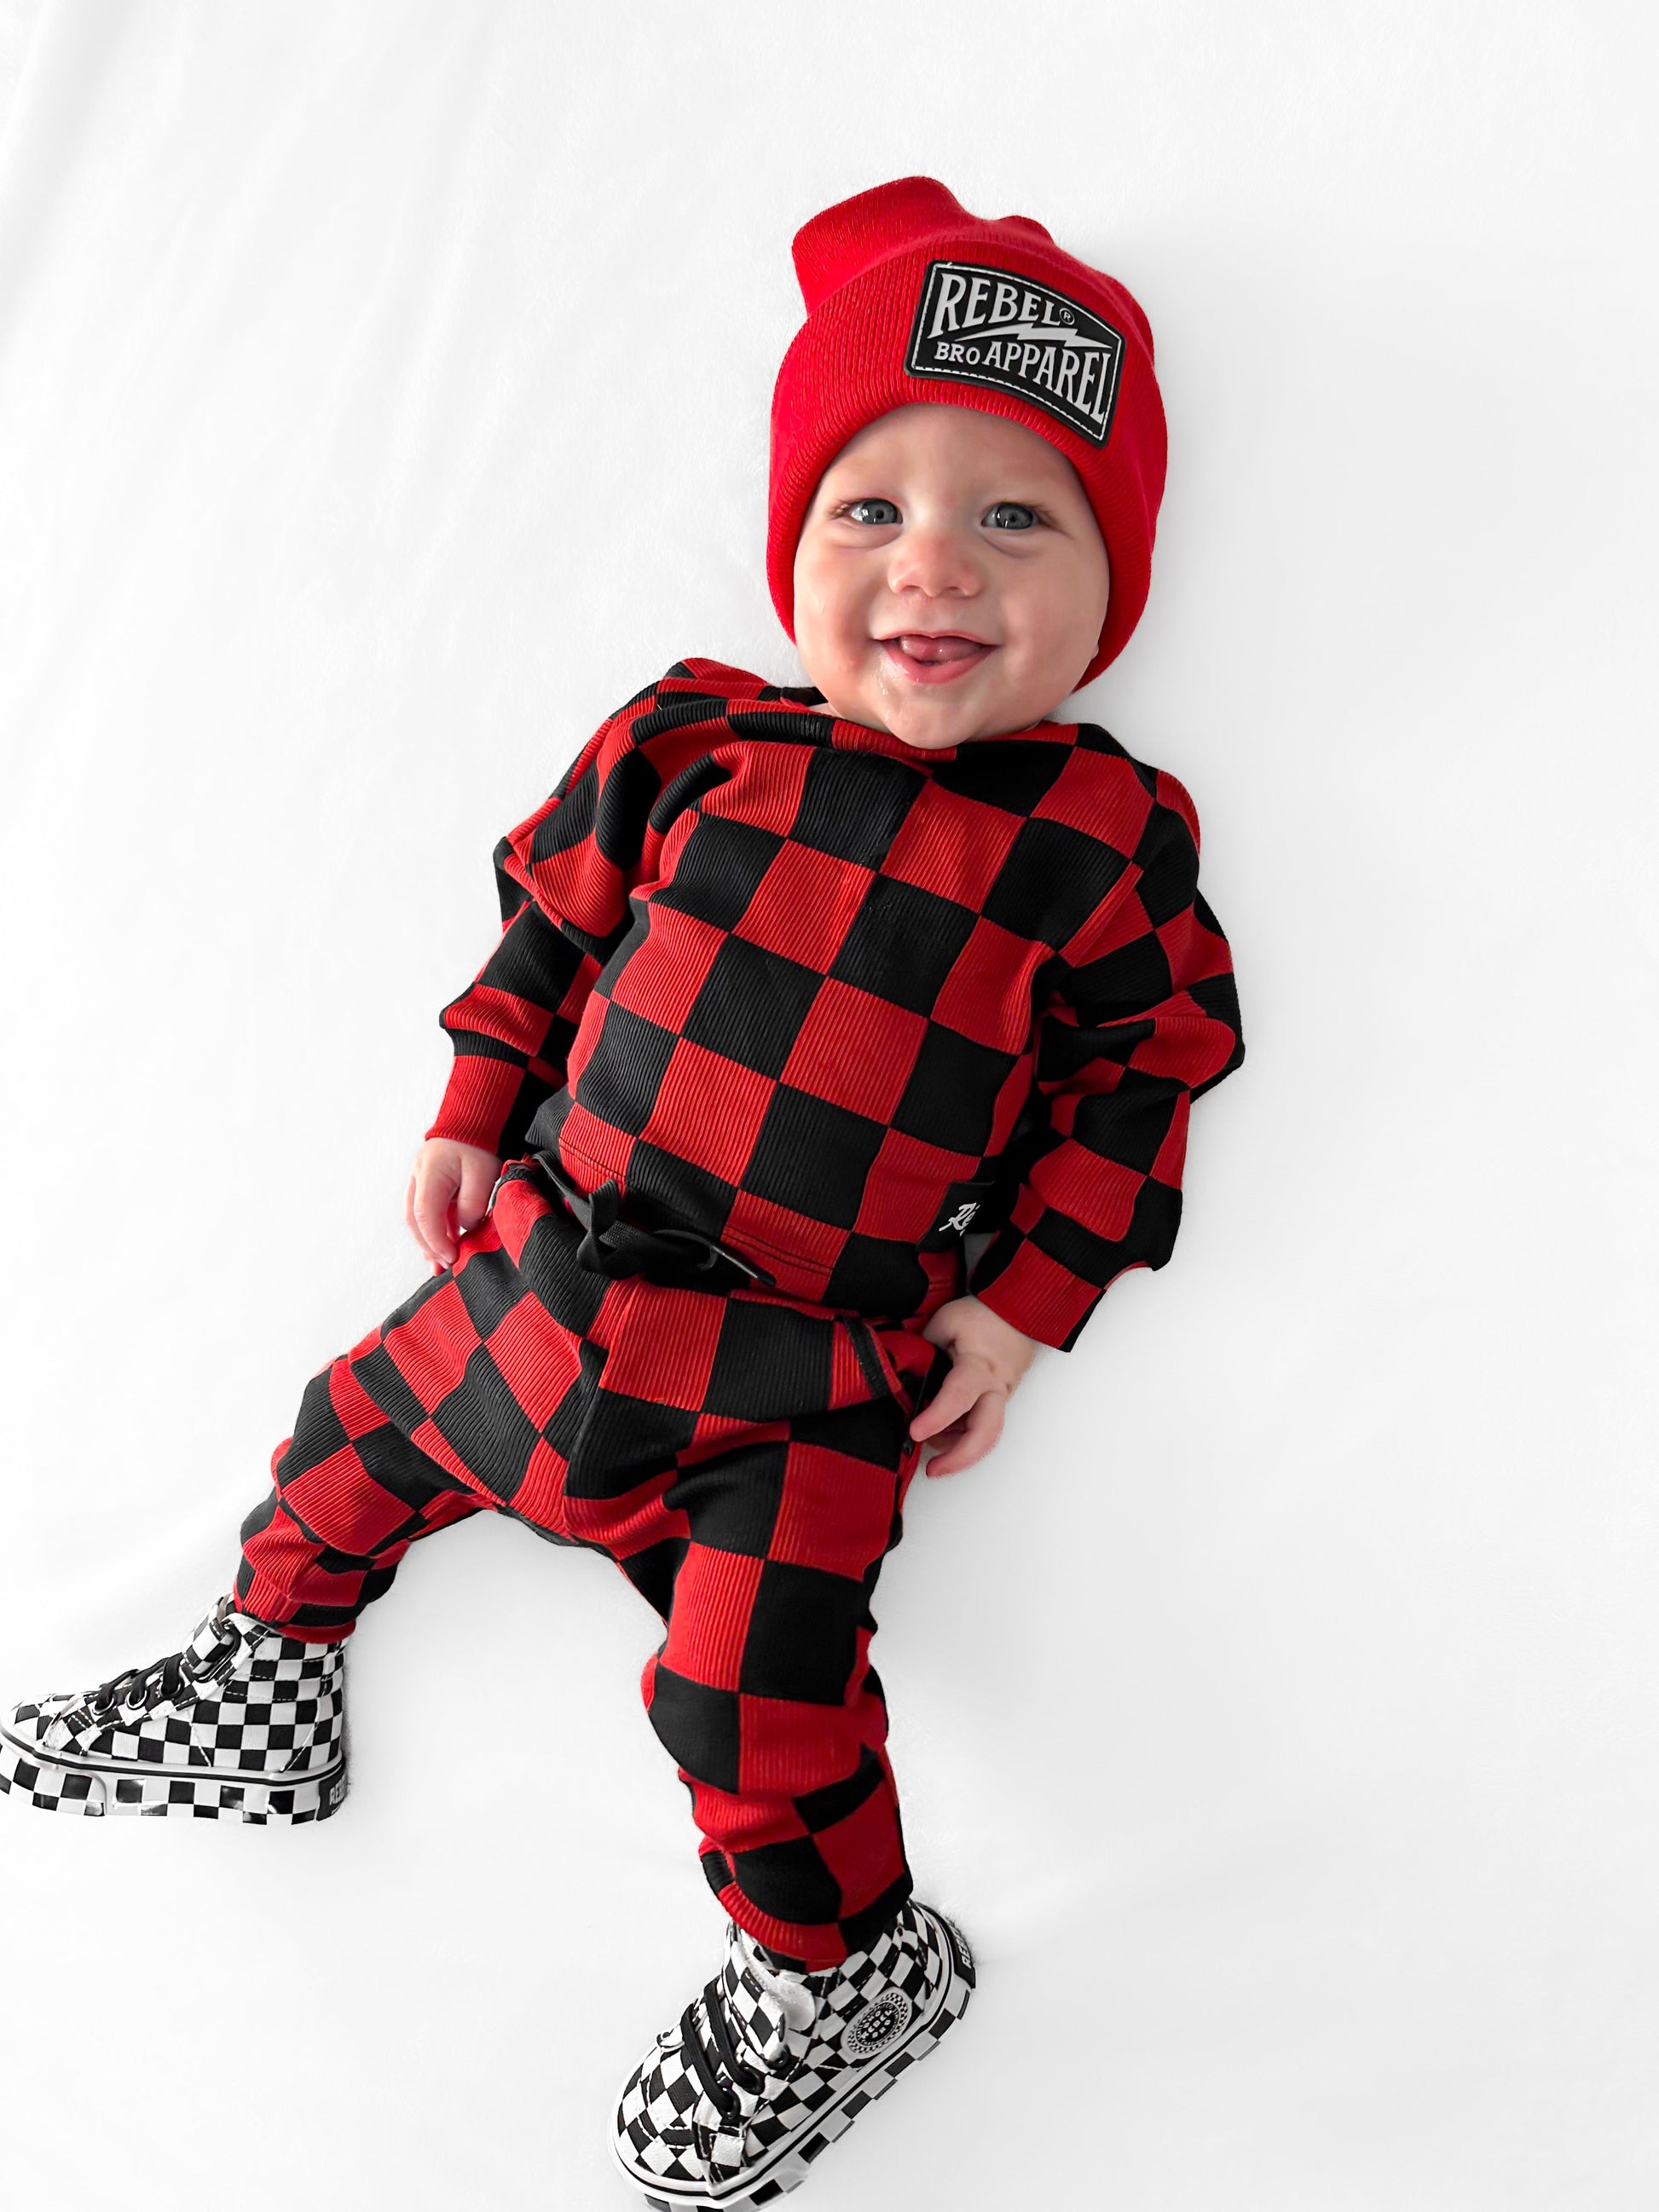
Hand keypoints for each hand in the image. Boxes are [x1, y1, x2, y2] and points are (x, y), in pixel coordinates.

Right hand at [406, 1139, 500, 1269]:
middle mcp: (418, 1176)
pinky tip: (446, 1245)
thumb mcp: (484, 1172)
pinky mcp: (429, 1183)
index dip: (436, 1240)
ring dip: (429, 1241)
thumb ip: (472, 1202)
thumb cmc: (480, 1141)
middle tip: (443, 1267)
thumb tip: (463, 1227)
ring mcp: (420, 1179)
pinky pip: (428, 1210)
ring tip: (441, 1263)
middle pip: (415, 1219)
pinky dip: (435, 1229)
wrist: (475, 1118)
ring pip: (418, 1217)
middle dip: (428, 1246)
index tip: (452, 1257)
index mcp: (429, 1172)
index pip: (425, 1215)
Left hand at [907, 1295, 1038, 1476]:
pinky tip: (944, 1432)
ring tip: (929, 1443)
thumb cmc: (983, 1313)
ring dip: (958, 1448)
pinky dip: (963, 1434)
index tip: (914, 1432)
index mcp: (979, 1366)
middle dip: (959, 1458)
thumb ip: (923, 1349)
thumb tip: (904, 1375)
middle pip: (985, 1434)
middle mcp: (995, 1388)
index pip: (958, 1397)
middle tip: (932, 1470)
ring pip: (986, 1435)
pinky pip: (984, 1424)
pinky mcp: (999, 1400)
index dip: (936, 1418)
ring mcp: (1001, 1397)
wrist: (1019, 1310)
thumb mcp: (944, 1321)